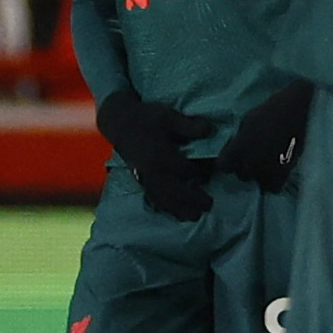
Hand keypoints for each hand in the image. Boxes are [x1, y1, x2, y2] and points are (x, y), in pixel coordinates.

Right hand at [96, 89, 216, 219]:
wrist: (119, 122)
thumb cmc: (146, 117)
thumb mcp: (168, 116)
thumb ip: (188, 125)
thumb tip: (209, 130)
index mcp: (160, 154)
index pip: (185, 170)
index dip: (201, 173)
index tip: (213, 173)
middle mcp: (152, 170)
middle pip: (174, 190)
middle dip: (192, 199)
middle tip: (209, 205)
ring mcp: (144, 177)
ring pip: (163, 198)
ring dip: (179, 209)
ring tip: (195, 216)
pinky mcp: (140, 180)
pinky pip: (153, 198)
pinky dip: (165, 208)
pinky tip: (176, 214)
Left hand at [217, 79, 313, 191]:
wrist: (297, 110)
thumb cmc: (270, 110)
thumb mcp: (246, 121)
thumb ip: (239, 139)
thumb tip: (238, 147)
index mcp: (238, 148)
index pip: (223, 166)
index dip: (227, 161)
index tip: (233, 155)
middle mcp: (250, 162)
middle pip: (242, 175)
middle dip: (245, 167)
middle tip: (254, 156)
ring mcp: (268, 169)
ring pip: (259, 182)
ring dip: (261, 175)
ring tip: (267, 164)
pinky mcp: (285, 171)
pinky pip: (275, 187)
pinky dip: (275, 181)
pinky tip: (277, 169)